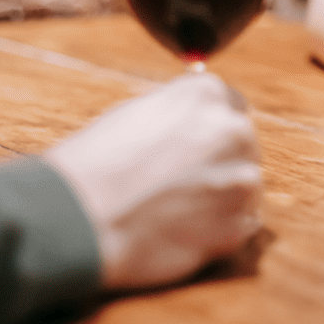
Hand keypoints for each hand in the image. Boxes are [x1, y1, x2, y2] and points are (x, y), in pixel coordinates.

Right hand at [44, 72, 261, 289]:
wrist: (79, 220)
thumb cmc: (94, 165)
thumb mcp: (134, 114)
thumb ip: (177, 114)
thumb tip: (195, 122)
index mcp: (206, 94)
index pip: (229, 106)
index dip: (207, 130)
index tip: (190, 148)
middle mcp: (233, 130)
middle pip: (241, 144)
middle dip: (217, 161)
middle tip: (178, 182)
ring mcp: (240, 179)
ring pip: (244, 184)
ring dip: (220, 196)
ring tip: (175, 210)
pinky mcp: (238, 224)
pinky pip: (242, 222)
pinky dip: (221, 228)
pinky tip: (183, 230)